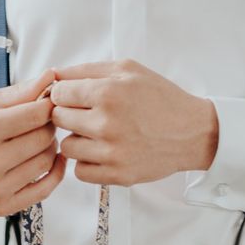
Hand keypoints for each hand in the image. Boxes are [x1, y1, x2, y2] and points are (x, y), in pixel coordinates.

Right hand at [0, 69, 66, 216]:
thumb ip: (19, 92)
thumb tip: (50, 76)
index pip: (36, 114)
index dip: (48, 105)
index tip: (47, 103)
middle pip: (43, 138)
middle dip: (49, 125)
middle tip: (42, 121)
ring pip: (47, 161)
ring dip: (51, 147)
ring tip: (39, 139)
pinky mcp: (3, 206)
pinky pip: (46, 189)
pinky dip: (56, 172)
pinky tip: (52, 159)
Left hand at [50, 59, 217, 186]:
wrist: (193, 132)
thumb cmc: (159, 97)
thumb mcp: (127, 70)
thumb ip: (86, 70)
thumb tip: (51, 75)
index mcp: (108, 92)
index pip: (58, 93)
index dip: (64, 93)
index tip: (74, 96)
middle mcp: (107, 123)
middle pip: (58, 119)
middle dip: (69, 114)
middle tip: (87, 114)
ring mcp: (111, 152)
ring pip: (66, 147)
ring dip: (77, 140)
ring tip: (97, 133)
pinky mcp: (117, 175)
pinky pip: (79, 171)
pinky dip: (87, 163)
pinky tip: (102, 152)